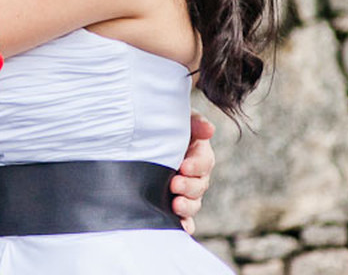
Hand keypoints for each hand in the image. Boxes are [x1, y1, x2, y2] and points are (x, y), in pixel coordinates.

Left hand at [171, 111, 215, 233]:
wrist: (139, 137)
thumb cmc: (160, 124)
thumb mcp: (177, 118)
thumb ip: (193, 122)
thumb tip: (208, 129)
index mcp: (197, 152)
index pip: (204, 161)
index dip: (196, 166)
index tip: (183, 167)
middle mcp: (194, 174)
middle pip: (200, 185)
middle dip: (189, 187)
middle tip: (174, 184)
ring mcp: (185, 191)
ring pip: (194, 203)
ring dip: (187, 206)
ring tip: (175, 205)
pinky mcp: (174, 203)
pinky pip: (185, 218)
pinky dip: (185, 224)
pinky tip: (182, 228)